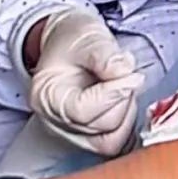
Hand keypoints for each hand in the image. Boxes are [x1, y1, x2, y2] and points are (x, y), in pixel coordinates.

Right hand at [28, 9, 145, 156]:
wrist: (71, 44)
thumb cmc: (72, 39)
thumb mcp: (86, 36)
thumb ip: (104, 54)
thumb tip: (124, 71)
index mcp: (46, 96)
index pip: (81, 110)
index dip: (111, 95)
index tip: (131, 76)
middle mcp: (55, 121)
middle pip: (99, 126)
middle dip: (122, 99)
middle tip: (129, 73)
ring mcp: (72, 133)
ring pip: (110, 139)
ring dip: (127, 112)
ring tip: (125, 84)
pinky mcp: (90, 137)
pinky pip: (115, 142)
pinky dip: (128, 123)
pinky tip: (127, 100)